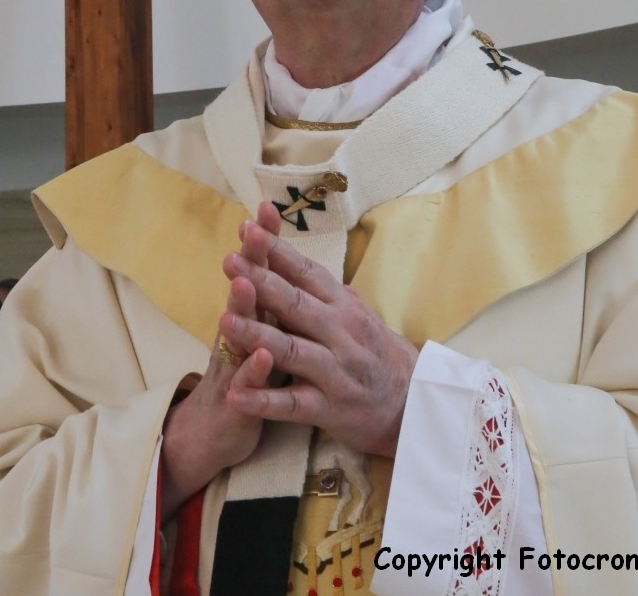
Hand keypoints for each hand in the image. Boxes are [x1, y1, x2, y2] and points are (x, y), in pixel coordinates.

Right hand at [159, 207, 282, 517]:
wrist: (215, 431)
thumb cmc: (247, 377)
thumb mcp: (261, 334)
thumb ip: (270, 302)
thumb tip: (281, 261)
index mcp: (253, 317)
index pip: (260, 272)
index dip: (263, 242)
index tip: (267, 207)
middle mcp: (238, 335)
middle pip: (245, 292)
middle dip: (249, 262)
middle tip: (250, 230)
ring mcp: (234, 367)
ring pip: (237, 334)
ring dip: (241, 309)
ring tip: (244, 283)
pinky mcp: (236, 402)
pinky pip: (246, 385)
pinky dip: (254, 370)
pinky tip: (260, 355)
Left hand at [220, 201, 419, 457]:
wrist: (413, 401)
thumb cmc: (375, 350)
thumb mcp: (355, 312)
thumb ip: (323, 289)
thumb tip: (289, 255)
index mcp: (342, 306)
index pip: (306, 272)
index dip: (277, 250)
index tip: (249, 229)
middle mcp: (340, 333)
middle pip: (295, 304)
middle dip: (261, 281)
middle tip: (230, 262)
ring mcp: (334, 371)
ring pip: (291, 350)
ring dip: (256, 335)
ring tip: (224, 322)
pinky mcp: (328, 408)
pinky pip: (291, 404)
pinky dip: (263, 400)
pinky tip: (235, 395)